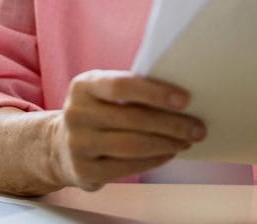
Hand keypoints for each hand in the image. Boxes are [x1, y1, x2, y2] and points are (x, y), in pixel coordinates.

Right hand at [50, 70, 205, 190]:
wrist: (59, 145)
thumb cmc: (97, 112)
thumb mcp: (102, 93)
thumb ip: (131, 90)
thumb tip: (181, 99)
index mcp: (83, 86)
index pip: (121, 85)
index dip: (154, 92)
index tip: (185, 100)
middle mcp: (76, 113)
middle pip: (132, 118)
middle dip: (171, 124)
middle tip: (198, 127)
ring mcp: (78, 144)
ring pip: (133, 145)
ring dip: (167, 143)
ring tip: (187, 140)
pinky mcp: (85, 170)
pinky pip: (128, 167)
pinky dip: (154, 160)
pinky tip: (169, 153)